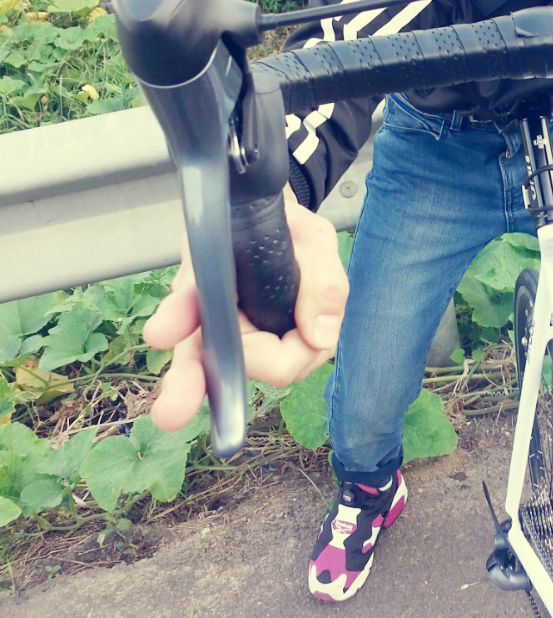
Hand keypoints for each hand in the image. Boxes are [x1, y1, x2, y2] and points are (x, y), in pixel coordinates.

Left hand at [142, 196, 348, 432]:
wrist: (259, 206)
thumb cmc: (294, 232)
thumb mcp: (317, 245)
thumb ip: (325, 285)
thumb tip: (321, 336)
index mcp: (302, 333)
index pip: (285, 363)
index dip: (263, 355)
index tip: (247, 332)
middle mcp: (262, 339)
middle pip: (240, 373)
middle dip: (211, 387)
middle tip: (177, 411)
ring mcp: (227, 328)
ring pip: (204, 361)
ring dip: (185, 379)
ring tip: (168, 410)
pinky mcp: (198, 311)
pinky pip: (182, 324)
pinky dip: (173, 323)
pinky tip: (161, 331)